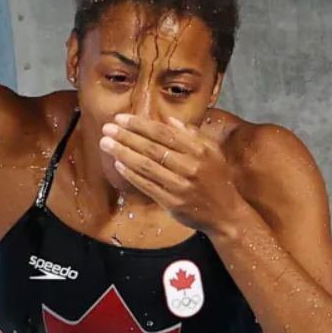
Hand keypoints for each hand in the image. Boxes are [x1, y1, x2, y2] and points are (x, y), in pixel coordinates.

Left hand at [99, 113, 245, 235]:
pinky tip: (118, 165)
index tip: (120, 118)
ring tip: (106, 144)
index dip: (139, 124)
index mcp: (199, 150)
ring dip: (123, 153)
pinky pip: (147, 185)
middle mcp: (190, 166)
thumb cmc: (216, 179)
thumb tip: (169, 120)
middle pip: (151, 148)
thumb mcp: (212, 152)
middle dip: (126, 136)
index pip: (163, 133)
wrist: (226, 213)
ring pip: (146, 166)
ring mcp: (180, 185)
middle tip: (106, 129)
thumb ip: (193, 134)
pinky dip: (131, 174)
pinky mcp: (172, 202)